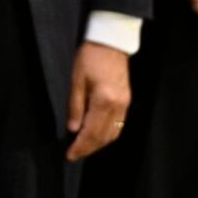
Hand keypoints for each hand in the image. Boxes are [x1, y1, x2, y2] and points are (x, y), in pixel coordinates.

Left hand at [66, 41, 130, 160]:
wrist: (110, 42)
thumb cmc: (91, 57)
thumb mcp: (76, 80)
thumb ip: (75, 106)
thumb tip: (72, 129)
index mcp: (104, 101)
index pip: (91, 132)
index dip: (80, 147)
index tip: (70, 155)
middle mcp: (117, 106)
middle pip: (103, 137)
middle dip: (88, 149)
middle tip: (74, 155)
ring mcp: (125, 104)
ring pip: (113, 134)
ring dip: (98, 144)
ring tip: (84, 147)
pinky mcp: (127, 101)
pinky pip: (118, 125)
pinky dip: (107, 134)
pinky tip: (97, 135)